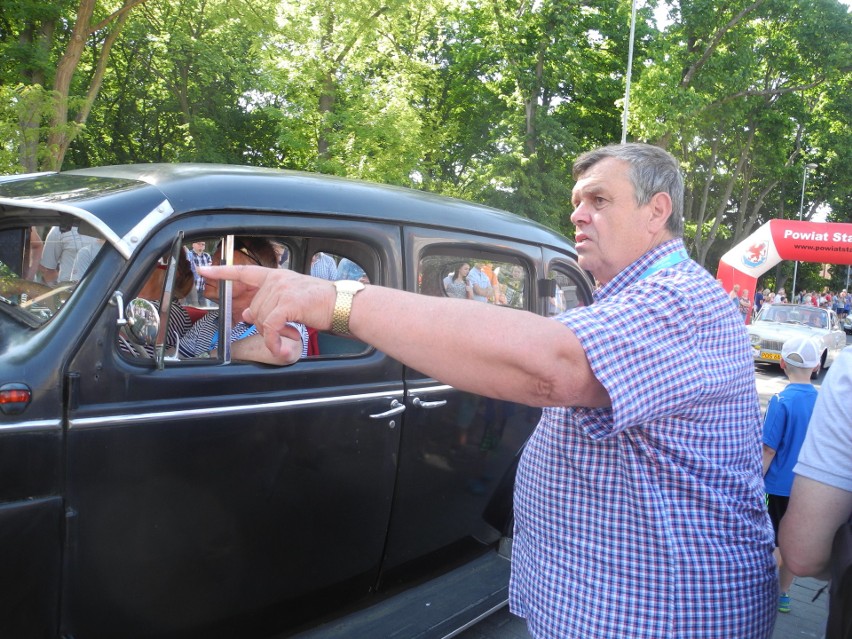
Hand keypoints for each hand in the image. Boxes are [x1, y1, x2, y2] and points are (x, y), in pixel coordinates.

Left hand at [199, 264, 335, 356]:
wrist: (343, 306)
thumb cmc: (321, 304)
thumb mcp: (291, 299)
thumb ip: (268, 304)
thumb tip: (246, 315)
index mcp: (277, 276)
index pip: (244, 272)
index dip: (222, 272)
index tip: (205, 272)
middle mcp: (278, 280)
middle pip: (252, 307)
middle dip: (261, 323)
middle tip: (282, 328)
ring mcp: (282, 290)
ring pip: (260, 318)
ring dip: (272, 332)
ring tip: (292, 330)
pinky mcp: (289, 304)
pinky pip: (270, 326)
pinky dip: (272, 340)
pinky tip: (279, 347)